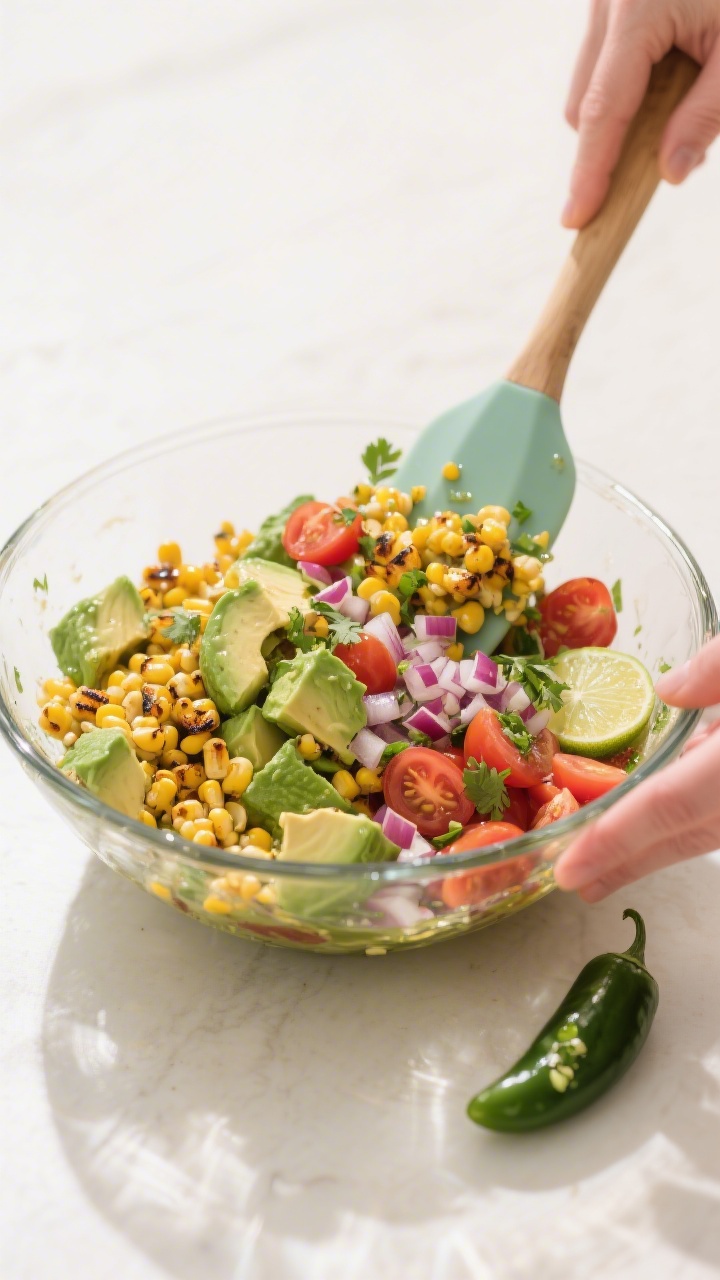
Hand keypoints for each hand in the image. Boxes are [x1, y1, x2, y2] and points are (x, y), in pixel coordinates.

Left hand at [554, 635, 719, 900]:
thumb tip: (667, 689)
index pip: (671, 805)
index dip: (617, 840)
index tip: (570, 872)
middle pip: (682, 836)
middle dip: (623, 862)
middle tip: (568, 883)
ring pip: (700, 832)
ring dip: (649, 850)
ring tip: (597, 869)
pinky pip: (711, 816)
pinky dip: (677, 826)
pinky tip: (647, 823)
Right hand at [563, 0, 719, 227]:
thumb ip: (706, 116)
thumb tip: (670, 174)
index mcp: (636, 8)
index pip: (605, 110)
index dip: (591, 171)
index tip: (577, 219)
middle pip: (589, 102)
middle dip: (619, 141)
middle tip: (683, 150)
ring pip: (595, 82)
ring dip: (631, 110)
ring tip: (692, 95)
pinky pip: (608, 56)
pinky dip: (637, 79)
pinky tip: (681, 68)